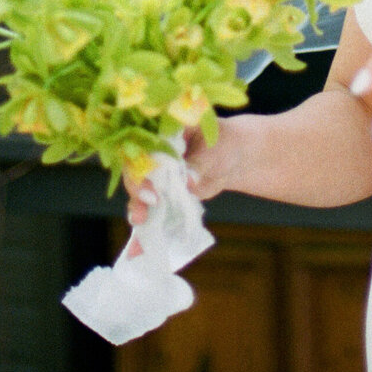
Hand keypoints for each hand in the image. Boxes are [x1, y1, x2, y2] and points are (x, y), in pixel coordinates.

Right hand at [124, 117, 255, 227]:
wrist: (235, 157)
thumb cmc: (225, 144)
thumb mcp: (214, 150)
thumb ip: (199, 165)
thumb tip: (189, 182)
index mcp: (162, 128)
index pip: (143, 143)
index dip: (142, 162)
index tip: (149, 183)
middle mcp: (154, 149)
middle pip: (136, 168)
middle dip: (138, 187)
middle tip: (147, 204)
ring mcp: (157, 172)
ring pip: (140, 190)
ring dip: (138, 206)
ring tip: (139, 222)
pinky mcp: (163, 192)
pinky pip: (151, 207)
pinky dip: (147, 224)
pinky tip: (140, 244)